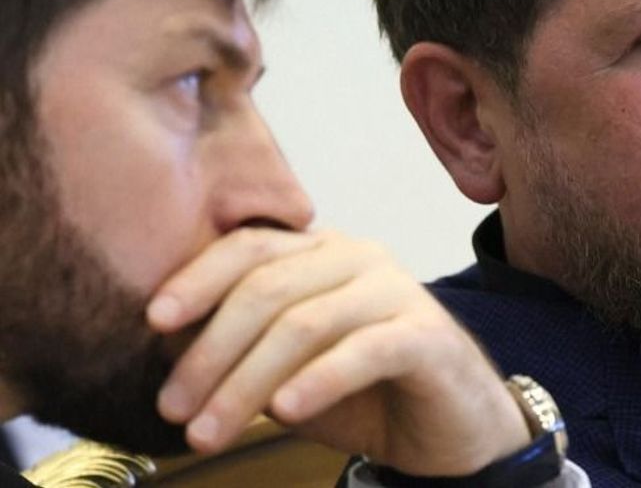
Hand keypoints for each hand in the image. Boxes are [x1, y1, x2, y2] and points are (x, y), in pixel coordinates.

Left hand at [147, 228, 530, 475]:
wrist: (449, 428)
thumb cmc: (365, 393)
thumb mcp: (288, 370)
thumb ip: (242, 347)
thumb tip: (169, 347)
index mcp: (323, 252)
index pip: (251, 247)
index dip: (198, 278)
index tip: (154, 321)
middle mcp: (361, 258)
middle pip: (268, 289)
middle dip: (210, 352)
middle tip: (172, 408)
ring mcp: (398, 291)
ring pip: (305, 324)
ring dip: (245, 383)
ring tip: (209, 431)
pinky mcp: (428, 334)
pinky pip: (363, 350)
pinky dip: (317, 381)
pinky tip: (285, 412)